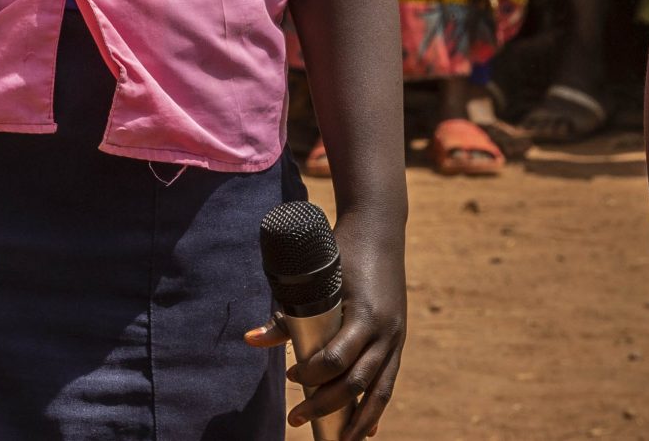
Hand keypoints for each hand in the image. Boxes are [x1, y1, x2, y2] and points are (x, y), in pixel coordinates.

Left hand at [242, 214, 405, 436]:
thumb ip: (286, 313)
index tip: (292, 378)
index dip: (313, 375)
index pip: (337, 359)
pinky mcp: (398, 340)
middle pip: (355, 383)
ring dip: (357, 421)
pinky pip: (388, 382)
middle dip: (326, 406)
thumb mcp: (316, 279)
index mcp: (366, 315)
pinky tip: (365, 429)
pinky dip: (376, 408)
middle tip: (295, 419)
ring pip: (378, 391)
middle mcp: (386, 331)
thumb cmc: (341, 252)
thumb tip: (250, 340)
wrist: (379, 229)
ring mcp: (396, 338)